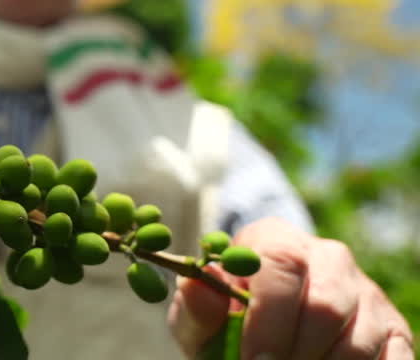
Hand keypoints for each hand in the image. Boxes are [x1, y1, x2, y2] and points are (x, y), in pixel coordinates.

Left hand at [168, 217, 412, 358]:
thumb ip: (195, 305)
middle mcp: (328, 257)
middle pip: (325, 305)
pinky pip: (390, 359)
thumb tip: (199, 286)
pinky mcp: (393, 327)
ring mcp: (365, 291)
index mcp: (275, 240)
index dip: (268, 318)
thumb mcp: (200, 315)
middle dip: (294, 352)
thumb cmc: (226, 321)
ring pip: (357, 339)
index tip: (252, 359)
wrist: (265, 330)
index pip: (281, 262)